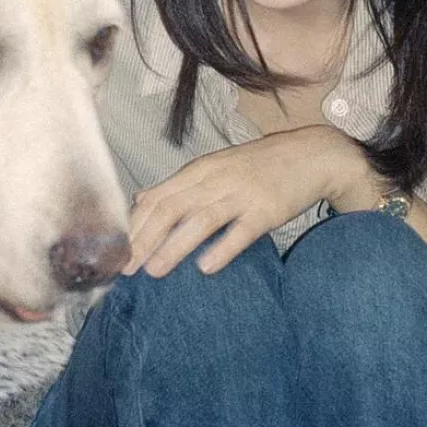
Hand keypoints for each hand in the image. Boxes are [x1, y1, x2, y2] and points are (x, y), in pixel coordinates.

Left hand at [123, 127, 370, 277]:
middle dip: (145, 239)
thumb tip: (140, 200)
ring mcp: (242, 195)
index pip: (157, 197)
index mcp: (200, 171)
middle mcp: (216, 180)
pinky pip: (241, 231)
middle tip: (125, 268)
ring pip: (201, 220)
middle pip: (171, 209)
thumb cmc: (259, 166)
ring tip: (154, 271)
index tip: (115, 251)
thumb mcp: (215, 167)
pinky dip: (222, 248)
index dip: (134, 225)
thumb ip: (178, 186)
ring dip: (175, 246)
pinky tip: (206, 267)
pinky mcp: (267, 211)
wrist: (311, 155)